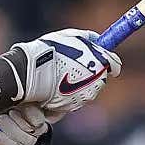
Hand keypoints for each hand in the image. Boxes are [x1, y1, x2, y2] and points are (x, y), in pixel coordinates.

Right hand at [5, 28, 121, 117]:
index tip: (105, 60)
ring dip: (76, 85)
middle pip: (99, 79)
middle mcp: (96, 83)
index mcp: (100, 63)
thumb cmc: (49, 52)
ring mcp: (83, 98)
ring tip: (60, 76)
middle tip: (75, 66)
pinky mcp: (71, 108)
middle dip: (90, 74)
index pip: (114, 64)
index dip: (110, 62)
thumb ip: (86, 37)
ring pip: (85, 91)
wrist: (30, 73)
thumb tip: (96, 39)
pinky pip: (72, 101)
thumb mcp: (70, 36)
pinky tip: (54, 87)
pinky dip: (65, 96)